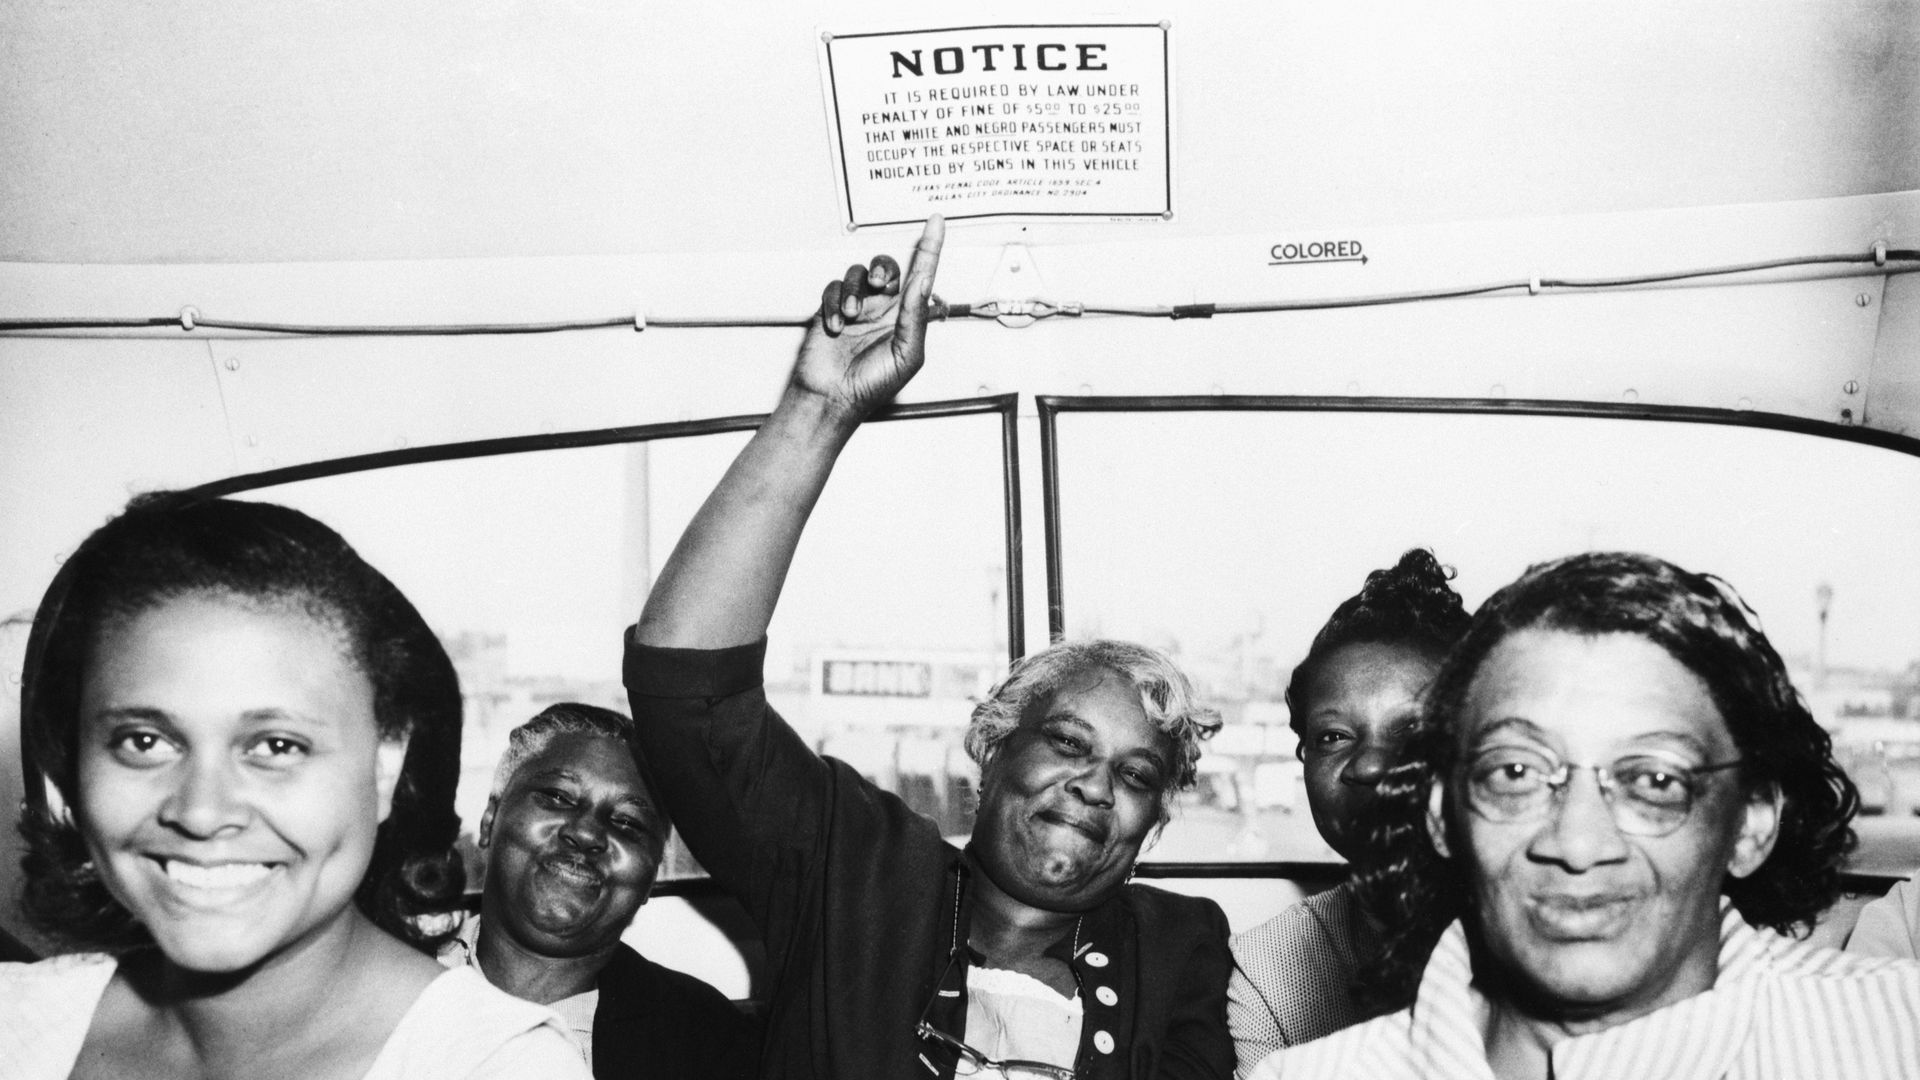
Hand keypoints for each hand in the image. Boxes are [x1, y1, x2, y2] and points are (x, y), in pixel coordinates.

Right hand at [790, 216, 943, 423]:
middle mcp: (884, 309)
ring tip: (852, 316)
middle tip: (880, 284)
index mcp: (907, 318)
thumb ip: (916, 316)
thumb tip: (923, 281)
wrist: (832, 398)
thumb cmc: (871, 386)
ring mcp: (858, 309)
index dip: (931, 246)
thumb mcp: (906, 354)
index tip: (937, 222)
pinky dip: (833, 303)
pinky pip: (833, 288)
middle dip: (883, 268)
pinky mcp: (832, 310)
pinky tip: (836, 325)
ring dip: (855, 291)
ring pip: (858, 274)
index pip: (923, 273)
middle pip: (888, 267)